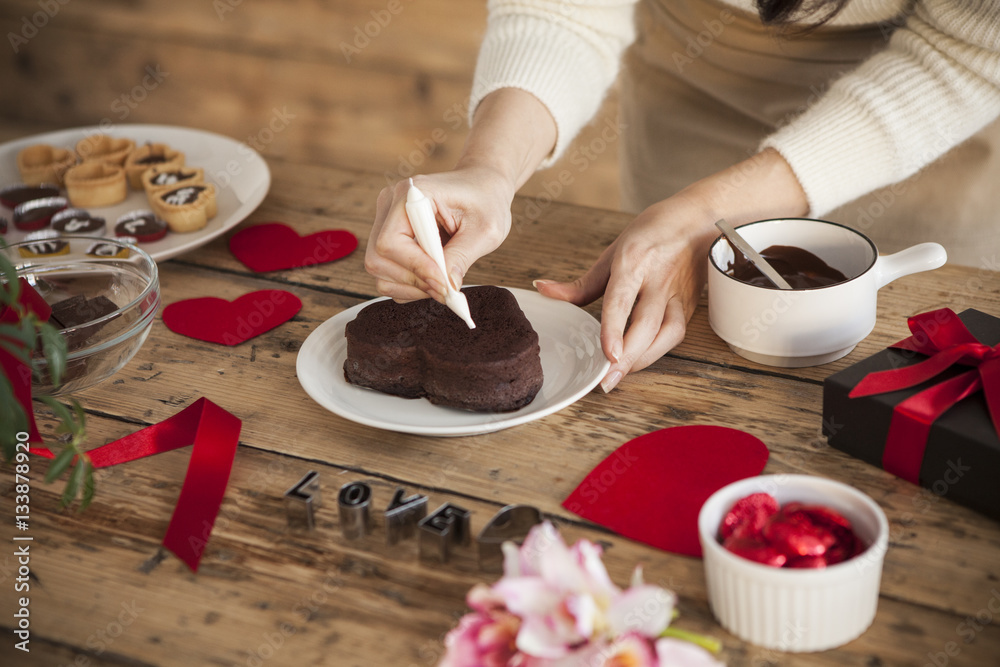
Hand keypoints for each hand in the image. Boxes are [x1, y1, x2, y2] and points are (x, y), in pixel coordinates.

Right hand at [366, 166, 515, 302]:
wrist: (482, 187)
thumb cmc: (486, 201)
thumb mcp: (485, 230)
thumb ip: (462, 257)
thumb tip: (447, 287)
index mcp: (414, 194)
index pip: (391, 240)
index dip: (416, 267)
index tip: (444, 283)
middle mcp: (391, 204)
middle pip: (378, 258)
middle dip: (413, 281)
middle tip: (446, 289)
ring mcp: (386, 219)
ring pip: (378, 268)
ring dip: (410, 286)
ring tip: (442, 284)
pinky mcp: (390, 235)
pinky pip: (386, 271)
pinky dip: (407, 285)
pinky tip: (432, 278)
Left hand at [535, 149, 808, 391]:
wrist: (699, 218)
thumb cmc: (652, 232)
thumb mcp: (612, 252)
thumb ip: (580, 283)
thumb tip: (543, 291)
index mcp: (634, 260)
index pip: (621, 299)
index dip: (614, 328)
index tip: (608, 353)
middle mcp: (658, 279)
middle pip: (646, 324)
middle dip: (628, 356)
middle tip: (607, 380)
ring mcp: (678, 294)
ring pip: (667, 334)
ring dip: (643, 358)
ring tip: (618, 375)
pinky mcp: (689, 306)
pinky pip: (674, 334)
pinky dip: (655, 351)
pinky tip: (636, 361)